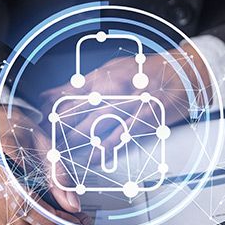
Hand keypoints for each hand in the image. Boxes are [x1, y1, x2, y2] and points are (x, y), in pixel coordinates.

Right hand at [0, 106, 88, 224]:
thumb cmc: (14, 129)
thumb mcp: (43, 142)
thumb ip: (58, 174)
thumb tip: (72, 205)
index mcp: (0, 155)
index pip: (27, 199)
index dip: (53, 217)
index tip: (74, 220)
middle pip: (19, 221)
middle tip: (74, 223)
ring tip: (62, 222)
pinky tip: (44, 220)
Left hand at [41, 44, 210, 151]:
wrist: (184, 73)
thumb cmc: (150, 70)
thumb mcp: (116, 67)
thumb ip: (91, 80)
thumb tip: (64, 91)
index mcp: (105, 77)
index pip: (71, 93)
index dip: (53, 106)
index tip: (40, 116)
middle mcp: (114, 91)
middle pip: (78, 111)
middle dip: (59, 126)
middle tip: (45, 138)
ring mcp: (127, 108)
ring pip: (94, 126)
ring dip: (75, 140)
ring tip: (60, 151)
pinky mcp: (141, 122)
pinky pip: (117, 139)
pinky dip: (102, 150)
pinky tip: (89, 158)